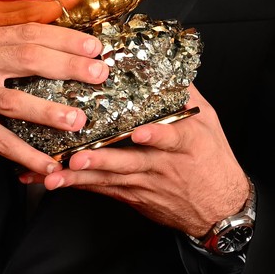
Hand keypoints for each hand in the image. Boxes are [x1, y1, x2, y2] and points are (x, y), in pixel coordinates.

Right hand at [0, 23, 105, 173]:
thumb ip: (9, 48)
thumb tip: (61, 46)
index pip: (29, 33)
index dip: (65, 39)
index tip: (95, 47)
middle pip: (27, 59)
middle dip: (67, 66)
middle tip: (99, 75)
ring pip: (14, 101)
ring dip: (49, 112)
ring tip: (78, 120)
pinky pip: (0, 142)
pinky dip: (27, 155)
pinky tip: (49, 165)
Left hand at [37, 83, 249, 235]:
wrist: (219, 209)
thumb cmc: (214, 163)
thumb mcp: (208, 124)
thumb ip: (187, 96)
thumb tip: (167, 64)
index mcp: (186, 145)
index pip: (171, 138)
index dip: (154, 136)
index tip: (138, 133)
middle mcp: (163, 165)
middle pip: (129, 163)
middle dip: (101, 160)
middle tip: (76, 157)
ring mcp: (147, 183)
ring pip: (110, 179)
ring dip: (81, 177)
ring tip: (55, 175)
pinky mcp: (135, 197)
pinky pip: (104, 190)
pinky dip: (80, 185)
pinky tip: (56, 182)